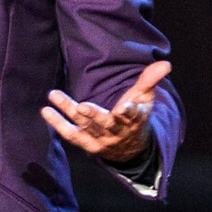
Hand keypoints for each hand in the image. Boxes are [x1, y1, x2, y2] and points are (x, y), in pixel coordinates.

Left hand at [39, 61, 170, 163]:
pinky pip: (70, 134)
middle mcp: (116, 132)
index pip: (133, 117)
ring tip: (54, 94)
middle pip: (105, 124)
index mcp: (133, 120)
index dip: (130, 112)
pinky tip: (46, 111)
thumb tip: (166, 64)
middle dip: (94, 116)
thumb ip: (150, 80)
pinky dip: (58, 124)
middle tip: (82, 106)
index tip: (125, 106)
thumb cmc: (135, 115)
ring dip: (68, 111)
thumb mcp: (145, 98)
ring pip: (84, 126)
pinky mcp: (86, 143)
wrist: (129, 147)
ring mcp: (99, 139)